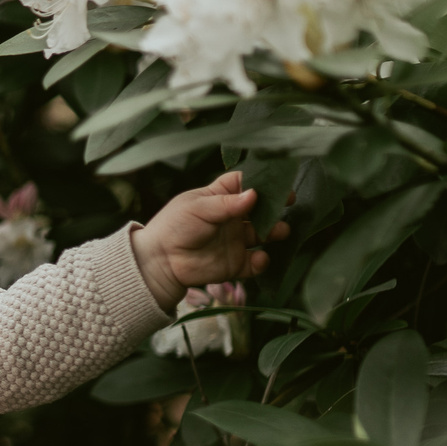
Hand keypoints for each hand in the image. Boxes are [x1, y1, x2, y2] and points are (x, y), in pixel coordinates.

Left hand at [129, 170, 289, 308]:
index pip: (244, 183)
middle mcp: (231, 218)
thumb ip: (227, 203)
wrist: (160, 261)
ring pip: (263, 234)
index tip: (278, 184)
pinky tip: (260, 258)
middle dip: (274, 207)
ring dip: (274, 231)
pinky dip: (262, 261)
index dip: (261, 182)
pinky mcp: (235, 263)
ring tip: (278, 231)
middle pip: (260, 209)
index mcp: (219, 198)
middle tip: (286, 206)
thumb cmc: (174, 226)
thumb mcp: (198, 208)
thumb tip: (254, 195)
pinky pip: (256, 263)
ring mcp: (235, 241)